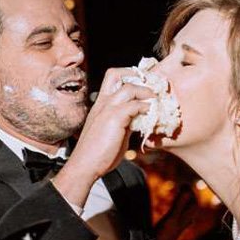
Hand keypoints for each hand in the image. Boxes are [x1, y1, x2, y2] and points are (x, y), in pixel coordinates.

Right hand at [53, 69, 153, 205]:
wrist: (85, 166)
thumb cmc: (97, 154)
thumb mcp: (113, 133)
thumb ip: (125, 122)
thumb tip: (139, 119)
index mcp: (99, 105)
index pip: (112, 80)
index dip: (128, 78)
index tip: (142, 85)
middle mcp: (101, 103)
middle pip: (115, 73)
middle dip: (134, 75)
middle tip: (148, 86)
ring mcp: (106, 109)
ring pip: (128, 87)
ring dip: (145, 91)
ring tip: (154, 99)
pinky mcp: (114, 119)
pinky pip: (134, 105)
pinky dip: (145, 107)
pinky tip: (150, 113)